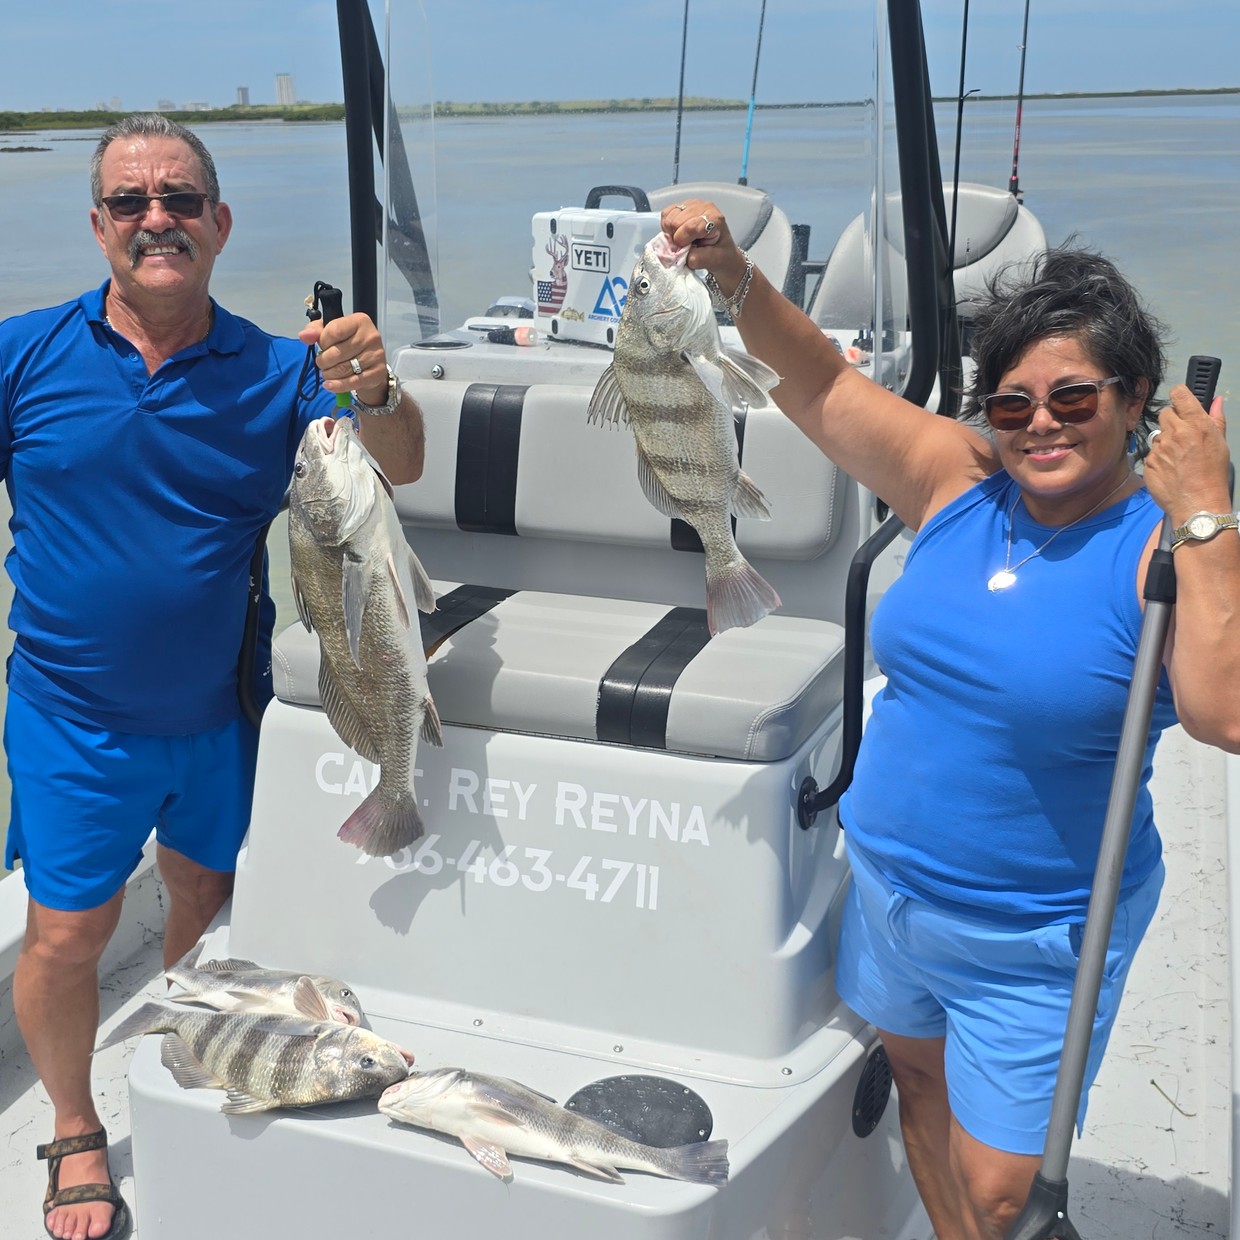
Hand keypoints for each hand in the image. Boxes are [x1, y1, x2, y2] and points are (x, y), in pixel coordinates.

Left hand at [298, 312, 390, 405]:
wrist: (370, 362)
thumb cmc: (348, 343)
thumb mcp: (331, 331)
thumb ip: (315, 330)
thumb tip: (304, 336)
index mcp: (359, 321)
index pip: (334, 331)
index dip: (323, 341)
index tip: (323, 346)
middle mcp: (371, 336)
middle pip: (337, 353)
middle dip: (323, 361)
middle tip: (321, 363)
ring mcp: (376, 355)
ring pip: (344, 369)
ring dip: (329, 374)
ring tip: (326, 373)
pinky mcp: (378, 373)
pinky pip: (353, 382)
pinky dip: (337, 385)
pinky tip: (329, 385)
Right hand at [659, 198, 748, 291]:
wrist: (722, 251)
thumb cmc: (720, 255)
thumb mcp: (713, 261)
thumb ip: (696, 258)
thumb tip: (678, 254)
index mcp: (715, 219)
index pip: (690, 227)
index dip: (683, 241)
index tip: (686, 250)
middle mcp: (703, 207)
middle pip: (676, 222)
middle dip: (676, 238)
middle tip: (686, 246)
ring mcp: (692, 204)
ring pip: (668, 217)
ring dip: (671, 233)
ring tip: (683, 239)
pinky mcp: (682, 205)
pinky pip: (665, 214)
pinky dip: (667, 227)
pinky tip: (678, 232)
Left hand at [1143, 383, 1231, 521]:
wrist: (1197, 503)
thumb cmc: (1213, 474)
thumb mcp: (1221, 443)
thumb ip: (1216, 419)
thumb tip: (1216, 400)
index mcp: (1196, 424)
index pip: (1179, 394)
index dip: (1179, 396)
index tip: (1181, 401)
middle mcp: (1175, 433)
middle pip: (1165, 413)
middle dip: (1173, 421)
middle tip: (1182, 435)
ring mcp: (1159, 448)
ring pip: (1158, 435)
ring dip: (1166, 442)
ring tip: (1178, 458)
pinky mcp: (1148, 462)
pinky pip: (1151, 454)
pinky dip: (1159, 458)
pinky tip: (1170, 469)